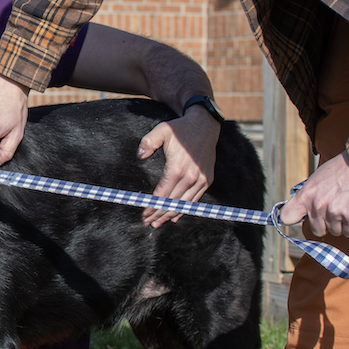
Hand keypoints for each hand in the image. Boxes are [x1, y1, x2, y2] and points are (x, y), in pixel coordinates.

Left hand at [139, 108, 219, 227]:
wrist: (205, 125)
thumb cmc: (180, 129)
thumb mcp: (161, 130)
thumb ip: (148, 142)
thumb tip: (140, 155)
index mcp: (177, 167)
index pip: (162, 194)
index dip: (152, 206)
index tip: (143, 213)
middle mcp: (191, 176)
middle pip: (172, 202)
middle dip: (158, 214)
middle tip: (148, 222)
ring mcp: (201, 179)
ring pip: (184, 204)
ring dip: (170, 215)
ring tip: (158, 222)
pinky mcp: (208, 180)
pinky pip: (195, 200)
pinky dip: (185, 209)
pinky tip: (175, 215)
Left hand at [279, 152, 348, 236]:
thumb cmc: (343, 169)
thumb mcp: (317, 178)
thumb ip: (309, 195)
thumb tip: (303, 208)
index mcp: (306, 194)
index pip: (287, 217)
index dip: (295, 220)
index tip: (303, 218)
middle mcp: (318, 205)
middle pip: (317, 230)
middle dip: (326, 224)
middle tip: (336, 210)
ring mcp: (335, 212)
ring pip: (335, 231)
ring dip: (342, 223)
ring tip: (348, 206)